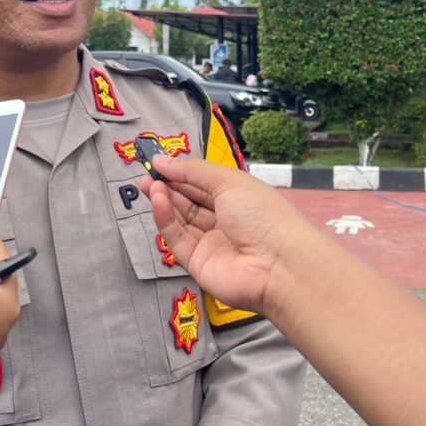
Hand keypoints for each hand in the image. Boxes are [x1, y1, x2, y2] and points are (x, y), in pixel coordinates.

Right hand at [139, 155, 317, 314]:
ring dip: (164, 201)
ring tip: (149, 185)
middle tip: (147, 175)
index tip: (158, 163)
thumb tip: (162, 160)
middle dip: (168, 187)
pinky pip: (177, 239)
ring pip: (181, 220)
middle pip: (189, 202)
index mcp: (237, 199)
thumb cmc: (262, 215)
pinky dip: (165, 219)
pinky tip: (158, 201)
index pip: (203, 184)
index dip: (181, 173)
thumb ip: (192, 171)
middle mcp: (224, 221)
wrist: (278, 265)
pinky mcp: (197, 263)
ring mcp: (211, 243)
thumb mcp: (228, 181)